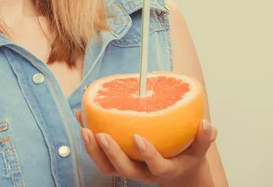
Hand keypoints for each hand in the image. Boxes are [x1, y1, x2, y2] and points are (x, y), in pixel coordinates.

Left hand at [74, 109, 216, 184]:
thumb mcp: (199, 149)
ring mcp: (128, 168)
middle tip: (100, 134)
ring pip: (106, 166)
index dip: (147, 154)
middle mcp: (143, 172)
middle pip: (123, 170)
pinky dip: (88, 136)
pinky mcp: (116, 161)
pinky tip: (81, 116)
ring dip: (92, 148)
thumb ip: (203, 138)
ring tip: (84, 127)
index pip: (155, 166)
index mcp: (164, 170)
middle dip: (110, 153)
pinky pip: (98, 152)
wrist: (176, 171)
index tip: (138, 137)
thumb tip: (207, 124)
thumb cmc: (186, 155)